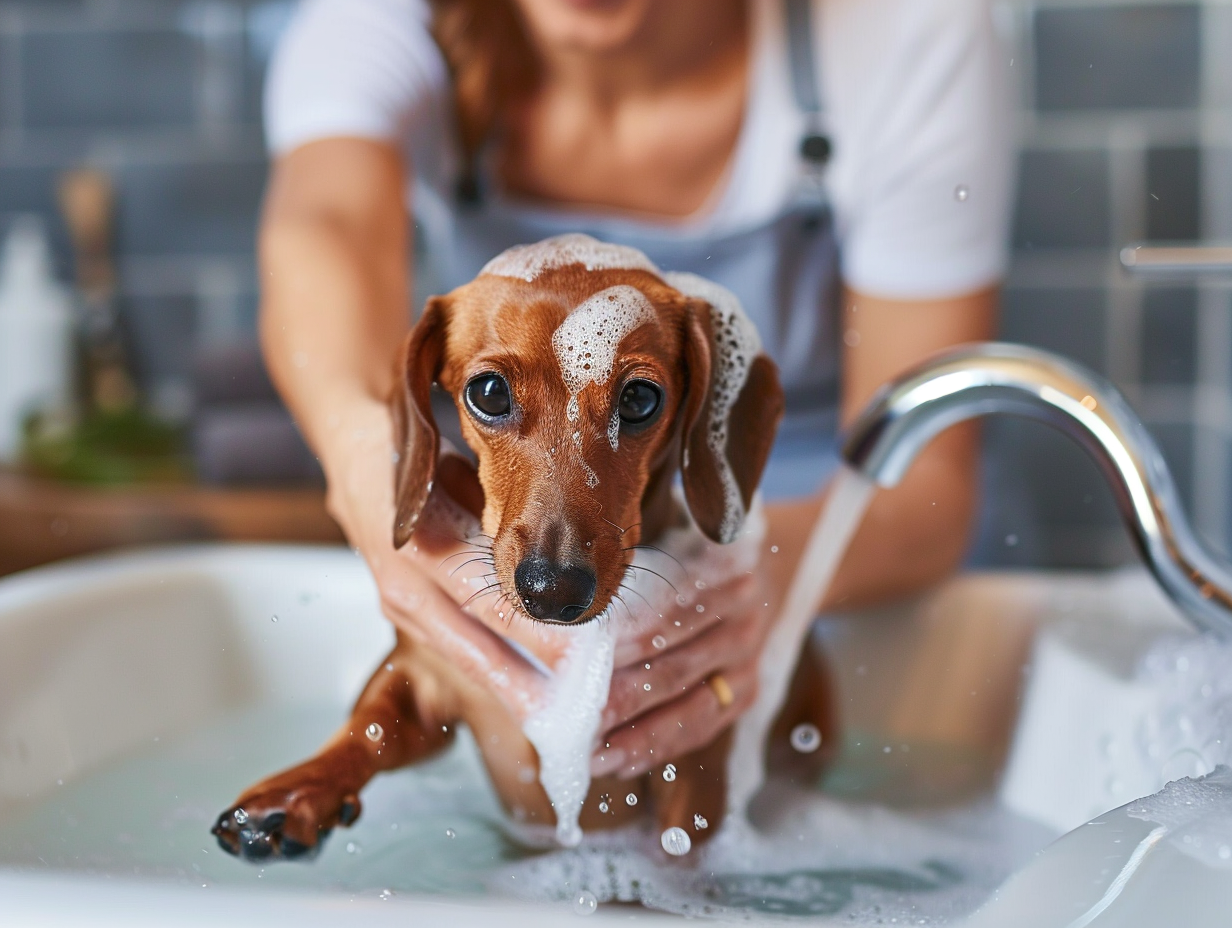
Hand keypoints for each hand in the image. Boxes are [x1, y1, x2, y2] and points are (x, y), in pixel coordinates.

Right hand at [321, 398, 550, 722]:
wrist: (354, 450)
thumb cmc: (418, 452)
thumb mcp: (460, 469)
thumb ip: (498, 512)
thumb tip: (556, 553)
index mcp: (421, 542)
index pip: (491, 600)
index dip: (540, 632)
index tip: (585, 654)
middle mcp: (404, 582)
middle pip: (478, 643)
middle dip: (532, 681)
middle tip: (581, 705)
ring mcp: (399, 605)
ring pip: (464, 657)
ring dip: (513, 688)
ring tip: (559, 712)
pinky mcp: (402, 616)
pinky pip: (454, 649)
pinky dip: (493, 671)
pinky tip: (528, 691)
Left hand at [590, 535, 780, 779]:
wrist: (774, 574)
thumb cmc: (695, 557)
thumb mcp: (674, 548)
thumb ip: (631, 574)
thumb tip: (564, 600)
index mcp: (725, 577)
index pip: (668, 615)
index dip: (625, 640)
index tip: (581, 663)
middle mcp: (743, 624)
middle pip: (674, 668)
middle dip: (622, 701)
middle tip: (577, 724)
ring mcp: (748, 665)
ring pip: (689, 708)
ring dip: (638, 737)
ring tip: (595, 758)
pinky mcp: (747, 695)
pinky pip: (702, 729)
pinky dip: (661, 749)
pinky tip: (623, 764)